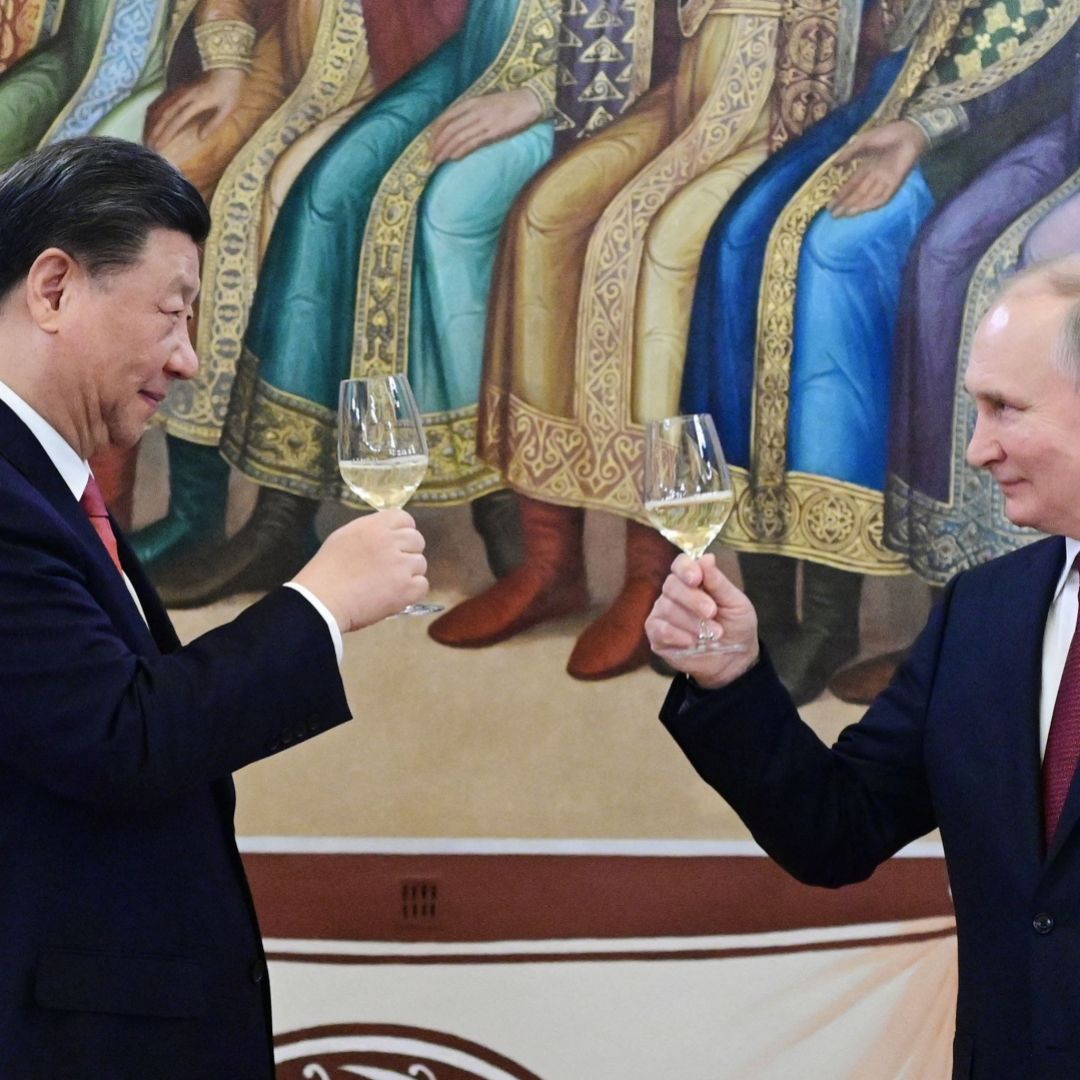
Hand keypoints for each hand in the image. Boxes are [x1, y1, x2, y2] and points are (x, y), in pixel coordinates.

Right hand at [145, 67, 246, 148]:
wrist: (226, 66)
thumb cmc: (229, 89)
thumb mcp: (227, 109)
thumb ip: (213, 123)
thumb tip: (200, 137)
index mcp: (196, 102)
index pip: (177, 121)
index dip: (166, 134)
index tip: (159, 146)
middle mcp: (184, 96)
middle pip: (165, 115)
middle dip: (155, 131)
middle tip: (149, 146)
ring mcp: (180, 91)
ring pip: (161, 107)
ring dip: (152, 123)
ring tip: (147, 136)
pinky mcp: (179, 89)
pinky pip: (162, 101)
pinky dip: (154, 112)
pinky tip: (150, 120)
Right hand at [291, 510, 428, 631]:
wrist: (321, 602)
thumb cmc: (325, 572)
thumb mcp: (344, 538)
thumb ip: (369, 533)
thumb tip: (387, 535)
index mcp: (374, 526)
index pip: (405, 519)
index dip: (403, 532)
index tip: (396, 544)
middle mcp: (390, 541)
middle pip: (417, 540)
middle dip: (407, 553)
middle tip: (391, 568)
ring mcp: (401, 565)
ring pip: (420, 564)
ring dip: (409, 574)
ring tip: (387, 584)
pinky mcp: (406, 589)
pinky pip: (422, 585)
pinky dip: (411, 592)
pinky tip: (394, 596)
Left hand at [429, 88, 542, 163]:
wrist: (528, 102)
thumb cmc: (507, 104)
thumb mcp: (485, 103)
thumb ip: (471, 112)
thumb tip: (458, 126)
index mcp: (471, 102)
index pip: (446, 117)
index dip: (435, 131)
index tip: (429, 143)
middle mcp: (474, 111)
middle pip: (449, 129)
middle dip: (437, 144)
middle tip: (429, 157)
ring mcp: (483, 122)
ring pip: (458, 137)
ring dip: (445, 150)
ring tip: (437, 161)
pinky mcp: (493, 132)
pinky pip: (472, 142)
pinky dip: (461, 150)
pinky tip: (453, 157)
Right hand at [645, 553, 759, 688]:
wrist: (734, 660)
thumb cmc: (736, 626)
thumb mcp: (736, 603)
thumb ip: (719, 582)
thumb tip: (706, 557)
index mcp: (693, 581)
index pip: (680, 565)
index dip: (685, 569)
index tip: (697, 579)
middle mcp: (674, 594)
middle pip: (671, 585)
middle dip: (692, 599)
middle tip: (711, 612)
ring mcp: (663, 614)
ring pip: (666, 608)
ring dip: (691, 622)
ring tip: (713, 633)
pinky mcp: (657, 636)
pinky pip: (659, 629)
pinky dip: (676, 634)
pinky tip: (692, 642)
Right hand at [829, 120, 927, 217]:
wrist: (909, 132)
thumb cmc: (887, 134)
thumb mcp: (863, 141)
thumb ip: (849, 153)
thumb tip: (834, 165)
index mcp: (868, 166)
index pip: (852, 184)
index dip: (841, 195)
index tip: (830, 205)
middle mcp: (875, 176)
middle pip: (858, 194)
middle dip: (846, 204)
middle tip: (833, 215)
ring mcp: (885, 181)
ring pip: (868, 198)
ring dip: (856, 207)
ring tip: (843, 214)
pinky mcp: (895, 183)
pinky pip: (882, 197)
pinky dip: (870, 204)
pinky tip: (860, 209)